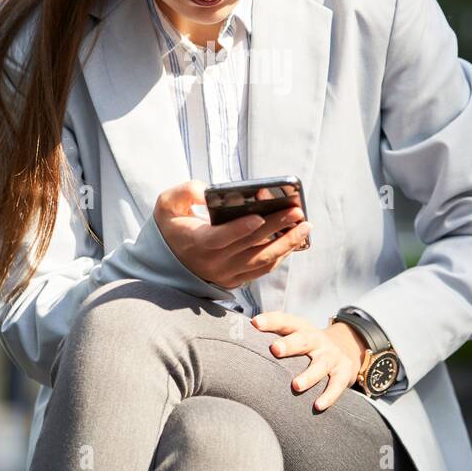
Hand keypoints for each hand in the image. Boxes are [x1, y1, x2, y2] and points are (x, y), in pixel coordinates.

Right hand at [154, 181, 310, 291]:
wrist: (167, 260)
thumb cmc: (172, 225)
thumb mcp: (167, 203)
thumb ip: (185, 192)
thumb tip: (207, 190)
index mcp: (196, 242)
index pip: (219, 238)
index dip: (239, 229)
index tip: (259, 217)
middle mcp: (213, 262)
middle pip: (249, 246)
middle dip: (275, 228)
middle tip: (296, 211)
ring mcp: (226, 274)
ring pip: (261, 261)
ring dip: (286, 244)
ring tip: (305, 226)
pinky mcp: (235, 280)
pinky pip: (262, 269)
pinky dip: (280, 255)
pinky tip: (295, 240)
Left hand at [252, 312, 365, 411]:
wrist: (345, 348)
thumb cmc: (306, 346)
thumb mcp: (293, 335)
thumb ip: (271, 337)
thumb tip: (234, 337)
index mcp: (301, 328)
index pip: (285, 321)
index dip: (270, 320)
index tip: (255, 323)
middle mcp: (316, 340)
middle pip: (303, 339)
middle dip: (290, 344)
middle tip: (275, 349)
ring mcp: (331, 355)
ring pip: (321, 365)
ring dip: (309, 375)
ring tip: (296, 386)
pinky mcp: (343, 372)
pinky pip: (337, 385)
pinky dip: (329, 396)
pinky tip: (318, 406)